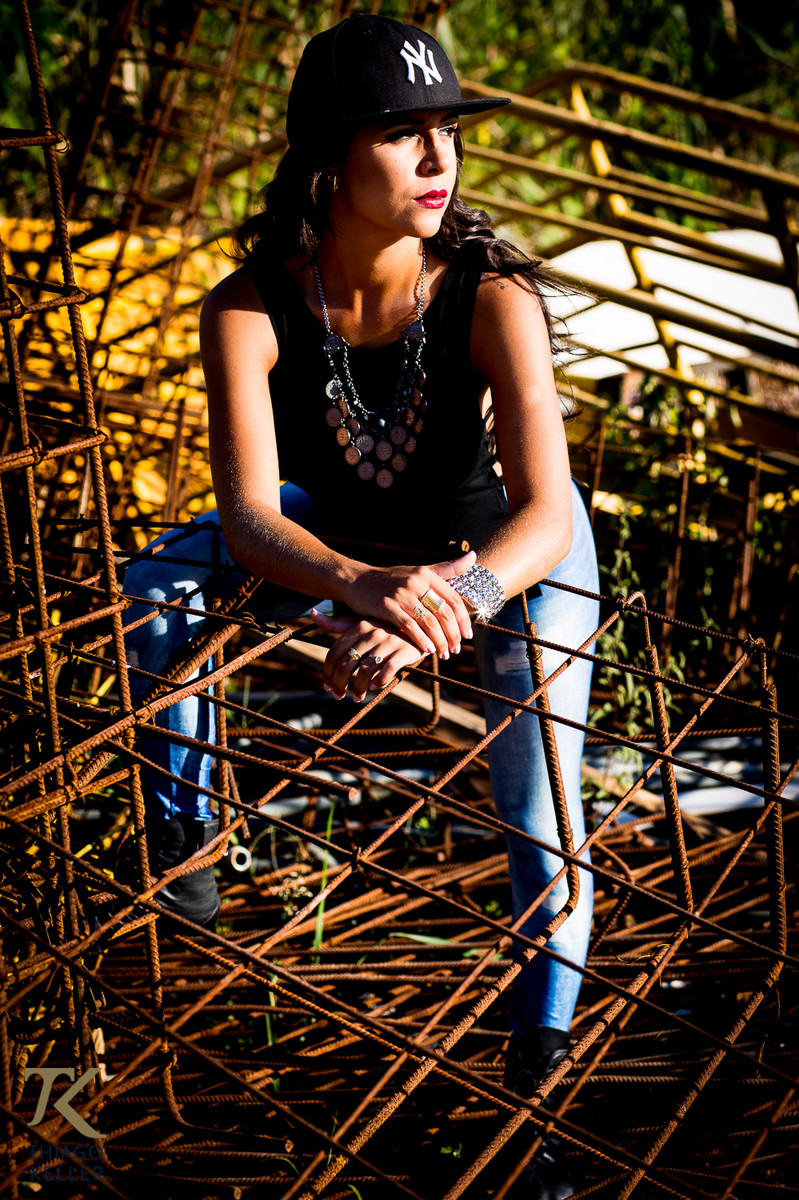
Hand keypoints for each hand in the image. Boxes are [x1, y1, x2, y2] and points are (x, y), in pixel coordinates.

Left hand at [311, 611, 426, 700]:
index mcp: (358, 627)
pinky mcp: (404, 652)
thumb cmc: (385, 627)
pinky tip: (374, 687)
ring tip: (357, 697)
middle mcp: (371, 634)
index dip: (328, 672)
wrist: (420, 626)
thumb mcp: (362, 622)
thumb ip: (337, 623)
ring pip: (364, 671)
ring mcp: (388, 643)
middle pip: (346, 665)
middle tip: (339, 695)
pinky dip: (378, 682)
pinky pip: (386, 672)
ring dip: (358, 688)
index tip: (327, 686)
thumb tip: (313, 613)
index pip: (335, 653)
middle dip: (340, 684)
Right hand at [341, 551, 475, 658]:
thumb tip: (474, 556)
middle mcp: (416, 582)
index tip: (468, 636)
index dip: (464, 620)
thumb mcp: (419, 570)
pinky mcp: (386, 606)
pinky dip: (421, 640)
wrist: (357, 580)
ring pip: (429, 621)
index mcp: (426, 574)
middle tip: (455, 649)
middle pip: (443, 613)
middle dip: (453, 635)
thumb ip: (446, 568)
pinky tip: (427, 650)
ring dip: (439, 641)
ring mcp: (401, 594)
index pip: (453, 599)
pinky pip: (409, 626)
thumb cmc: (392, 579)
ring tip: (443, 654)